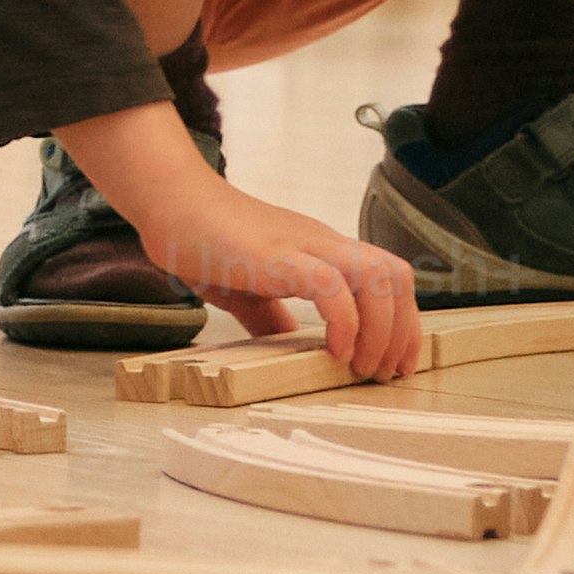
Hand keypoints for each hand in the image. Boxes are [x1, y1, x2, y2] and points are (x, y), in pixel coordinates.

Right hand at [120, 171, 421, 382]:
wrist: (169, 200)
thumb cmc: (204, 238)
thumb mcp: (248, 285)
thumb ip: (271, 313)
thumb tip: (288, 342)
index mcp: (321, 249)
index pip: (389, 275)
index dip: (404, 321)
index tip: (395, 362)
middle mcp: (322, 242)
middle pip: (396, 276)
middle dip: (404, 331)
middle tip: (386, 373)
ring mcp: (302, 245)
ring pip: (376, 278)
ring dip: (382, 330)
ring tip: (363, 367)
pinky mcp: (276, 255)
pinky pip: (330, 285)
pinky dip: (345, 322)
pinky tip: (335, 351)